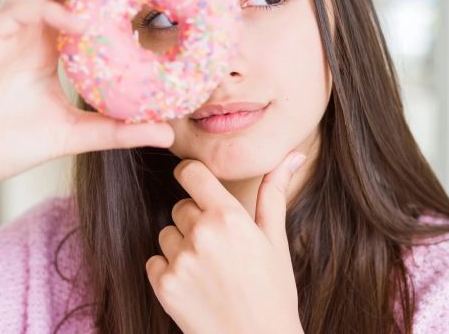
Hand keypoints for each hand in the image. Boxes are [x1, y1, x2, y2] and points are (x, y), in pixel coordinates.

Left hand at [146, 153, 307, 333]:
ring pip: (167, 234)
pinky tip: (196, 287)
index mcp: (229, 217)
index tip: (196, 185)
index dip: (191, 176)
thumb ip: (274, 192)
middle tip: (221, 250)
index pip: (191, 173)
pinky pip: (155, 262)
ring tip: (210, 271)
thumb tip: (293, 154)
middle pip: (180, 207)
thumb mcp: (276, 241)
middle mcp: (201, 234)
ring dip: (181, 246)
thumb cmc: (274, 293)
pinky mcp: (164, 286)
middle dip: (196, 221)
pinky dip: (170, 272)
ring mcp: (180, 261)